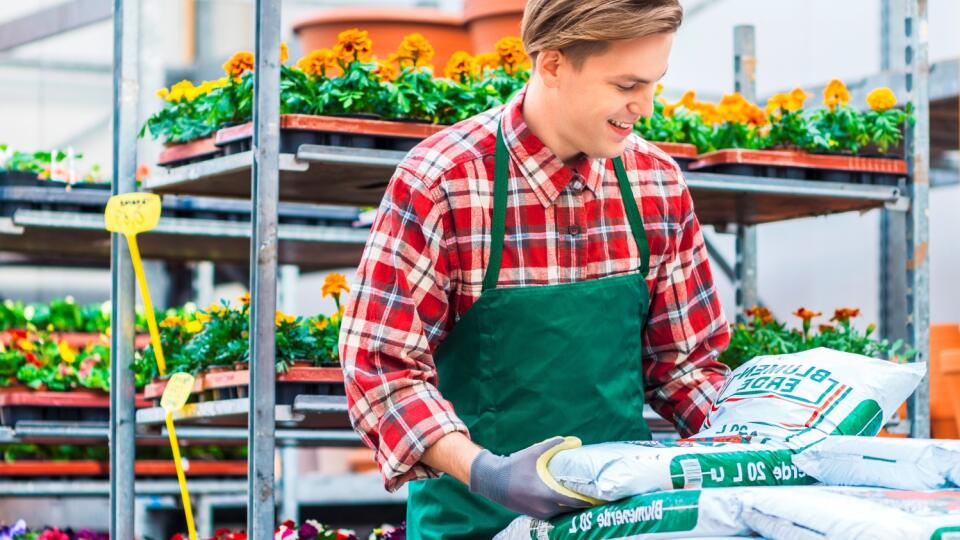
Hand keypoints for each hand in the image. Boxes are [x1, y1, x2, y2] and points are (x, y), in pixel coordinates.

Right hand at [469, 436, 593, 518]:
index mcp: (547, 494)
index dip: (587, 500)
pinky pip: (552, 514)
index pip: (573, 502)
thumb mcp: (533, 453)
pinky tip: (564, 501)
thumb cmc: (514, 466)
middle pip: (570, 510)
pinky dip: (560, 509)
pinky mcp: (534, 514)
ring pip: (561, 513)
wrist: (492, 481)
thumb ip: (552, 446)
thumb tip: (570, 439)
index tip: (598, 496)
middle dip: (581, 504)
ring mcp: (539, 513)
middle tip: (592, 496)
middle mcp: (544, 507)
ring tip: (580, 498)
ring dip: (570, 507)